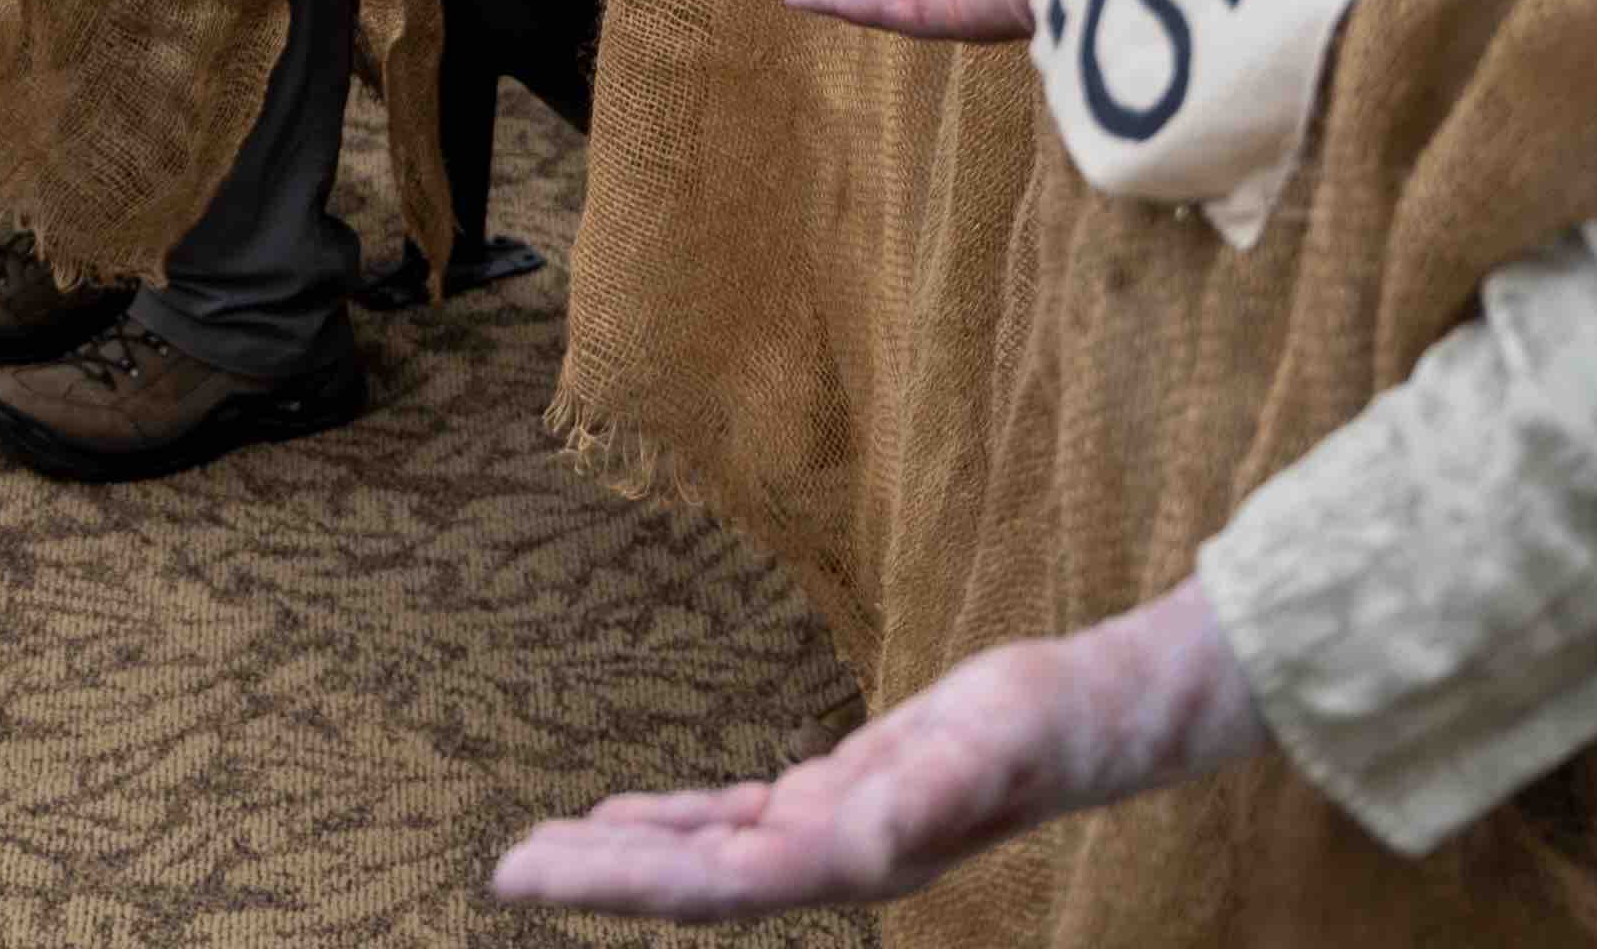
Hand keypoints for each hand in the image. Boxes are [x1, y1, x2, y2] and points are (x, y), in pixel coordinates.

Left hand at [489, 585, 1261, 919]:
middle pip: (687, 875)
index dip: (614, 880)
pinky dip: (676, 819)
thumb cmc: (1043, 734)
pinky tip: (627, 817)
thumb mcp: (982, 757)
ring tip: (542, 851)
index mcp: (845, 861)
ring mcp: (831, 830)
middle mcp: (828, 859)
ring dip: (623, 853)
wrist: (1095, 716)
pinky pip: (736, 817)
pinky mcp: (841, 793)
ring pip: (703, 849)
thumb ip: (921, 802)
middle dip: (594, 877)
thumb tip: (859, 843)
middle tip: (500, 871)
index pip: (706, 880)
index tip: (529, 873)